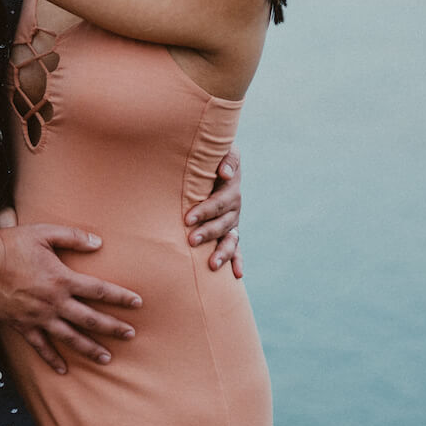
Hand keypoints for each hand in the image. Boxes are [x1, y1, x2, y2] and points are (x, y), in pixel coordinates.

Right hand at [0, 222, 141, 374]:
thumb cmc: (11, 244)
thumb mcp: (44, 233)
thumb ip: (73, 237)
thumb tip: (99, 242)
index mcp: (62, 279)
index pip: (99, 290)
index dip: (120, 296)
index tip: (138, 303)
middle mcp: (55, 302)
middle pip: (90, 319)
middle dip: (113, 328)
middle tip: (130, 336)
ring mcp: (39, 316)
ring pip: (70, 338)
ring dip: (90, 348)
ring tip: (106, 358)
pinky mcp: (22, 326)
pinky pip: (41, 347)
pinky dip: (52, 359)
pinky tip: (63, 370)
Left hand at [185, 146, 243, 278]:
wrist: (219, 165)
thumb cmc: (215, 157)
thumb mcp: (226, 151)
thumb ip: (228, 158)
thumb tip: (224, 174)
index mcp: (230, 190)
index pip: (217, 203)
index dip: (204, 211)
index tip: (187, 219)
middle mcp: (234, 208)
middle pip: (222, 224)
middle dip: (207, 233)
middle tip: (191, 240)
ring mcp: (233, 221)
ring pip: (231, 240)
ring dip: (222, 253)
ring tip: (212, 266)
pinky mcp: (231, 231)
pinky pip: (237, 248)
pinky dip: (238, 261)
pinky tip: (238, 275)